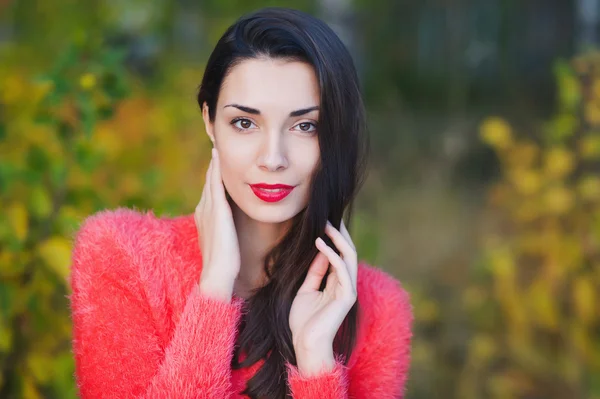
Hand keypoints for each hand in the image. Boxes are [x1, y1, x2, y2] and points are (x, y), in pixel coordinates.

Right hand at [195, 148, 240, 299]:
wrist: (217, 276)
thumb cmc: (226, 265)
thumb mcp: (225, 243)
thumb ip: (228, 231)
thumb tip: (235, 227)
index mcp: (205, 218)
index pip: (210, 192)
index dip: (214, 177)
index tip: (219, 163)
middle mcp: (203, 211)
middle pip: (208, 183)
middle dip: (213, 167)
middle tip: (216, 148)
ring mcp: (207, 210)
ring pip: (210, 181)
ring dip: (213, 165)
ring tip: (216, 148)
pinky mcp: (216, 212)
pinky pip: (215, 185)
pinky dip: (216, 170)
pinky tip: (218, 158)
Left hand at [289, 219, 357, 354]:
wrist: (305, 345)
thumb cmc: (303, 321)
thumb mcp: (305, 290)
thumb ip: (314, 272)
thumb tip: (319, 251)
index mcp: (337, 284)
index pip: (339, 255)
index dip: (333, 239)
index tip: (323, 222)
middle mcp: (346, 285)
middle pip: (347, 253)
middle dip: (339, 234)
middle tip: (329, 217)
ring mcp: (348, 290)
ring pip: (349, 257)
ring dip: (338, 239)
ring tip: (326, 225)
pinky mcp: (347, 297)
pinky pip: (342, 270)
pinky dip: (332, 255)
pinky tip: (321, 243)